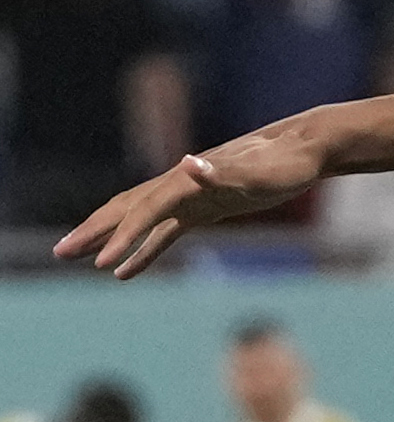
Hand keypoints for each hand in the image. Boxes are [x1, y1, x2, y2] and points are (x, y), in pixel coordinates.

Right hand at [55, 129, 327, 277]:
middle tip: (59, 253)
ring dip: (110, 239)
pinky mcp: (204, 208)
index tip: (101, 264)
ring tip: (80, 259)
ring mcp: (191, 197)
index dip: (123, 237)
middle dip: (94, 232)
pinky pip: (164, 233)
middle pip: (127, 209)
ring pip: (139, 220)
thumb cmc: (286, 163)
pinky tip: (126, 272)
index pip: (145, 210)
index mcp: (188, 179)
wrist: (307, 149)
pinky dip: (144, 251)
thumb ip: (226, 172)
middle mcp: (182, 184)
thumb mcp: (261, 171)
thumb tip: (191, 163)